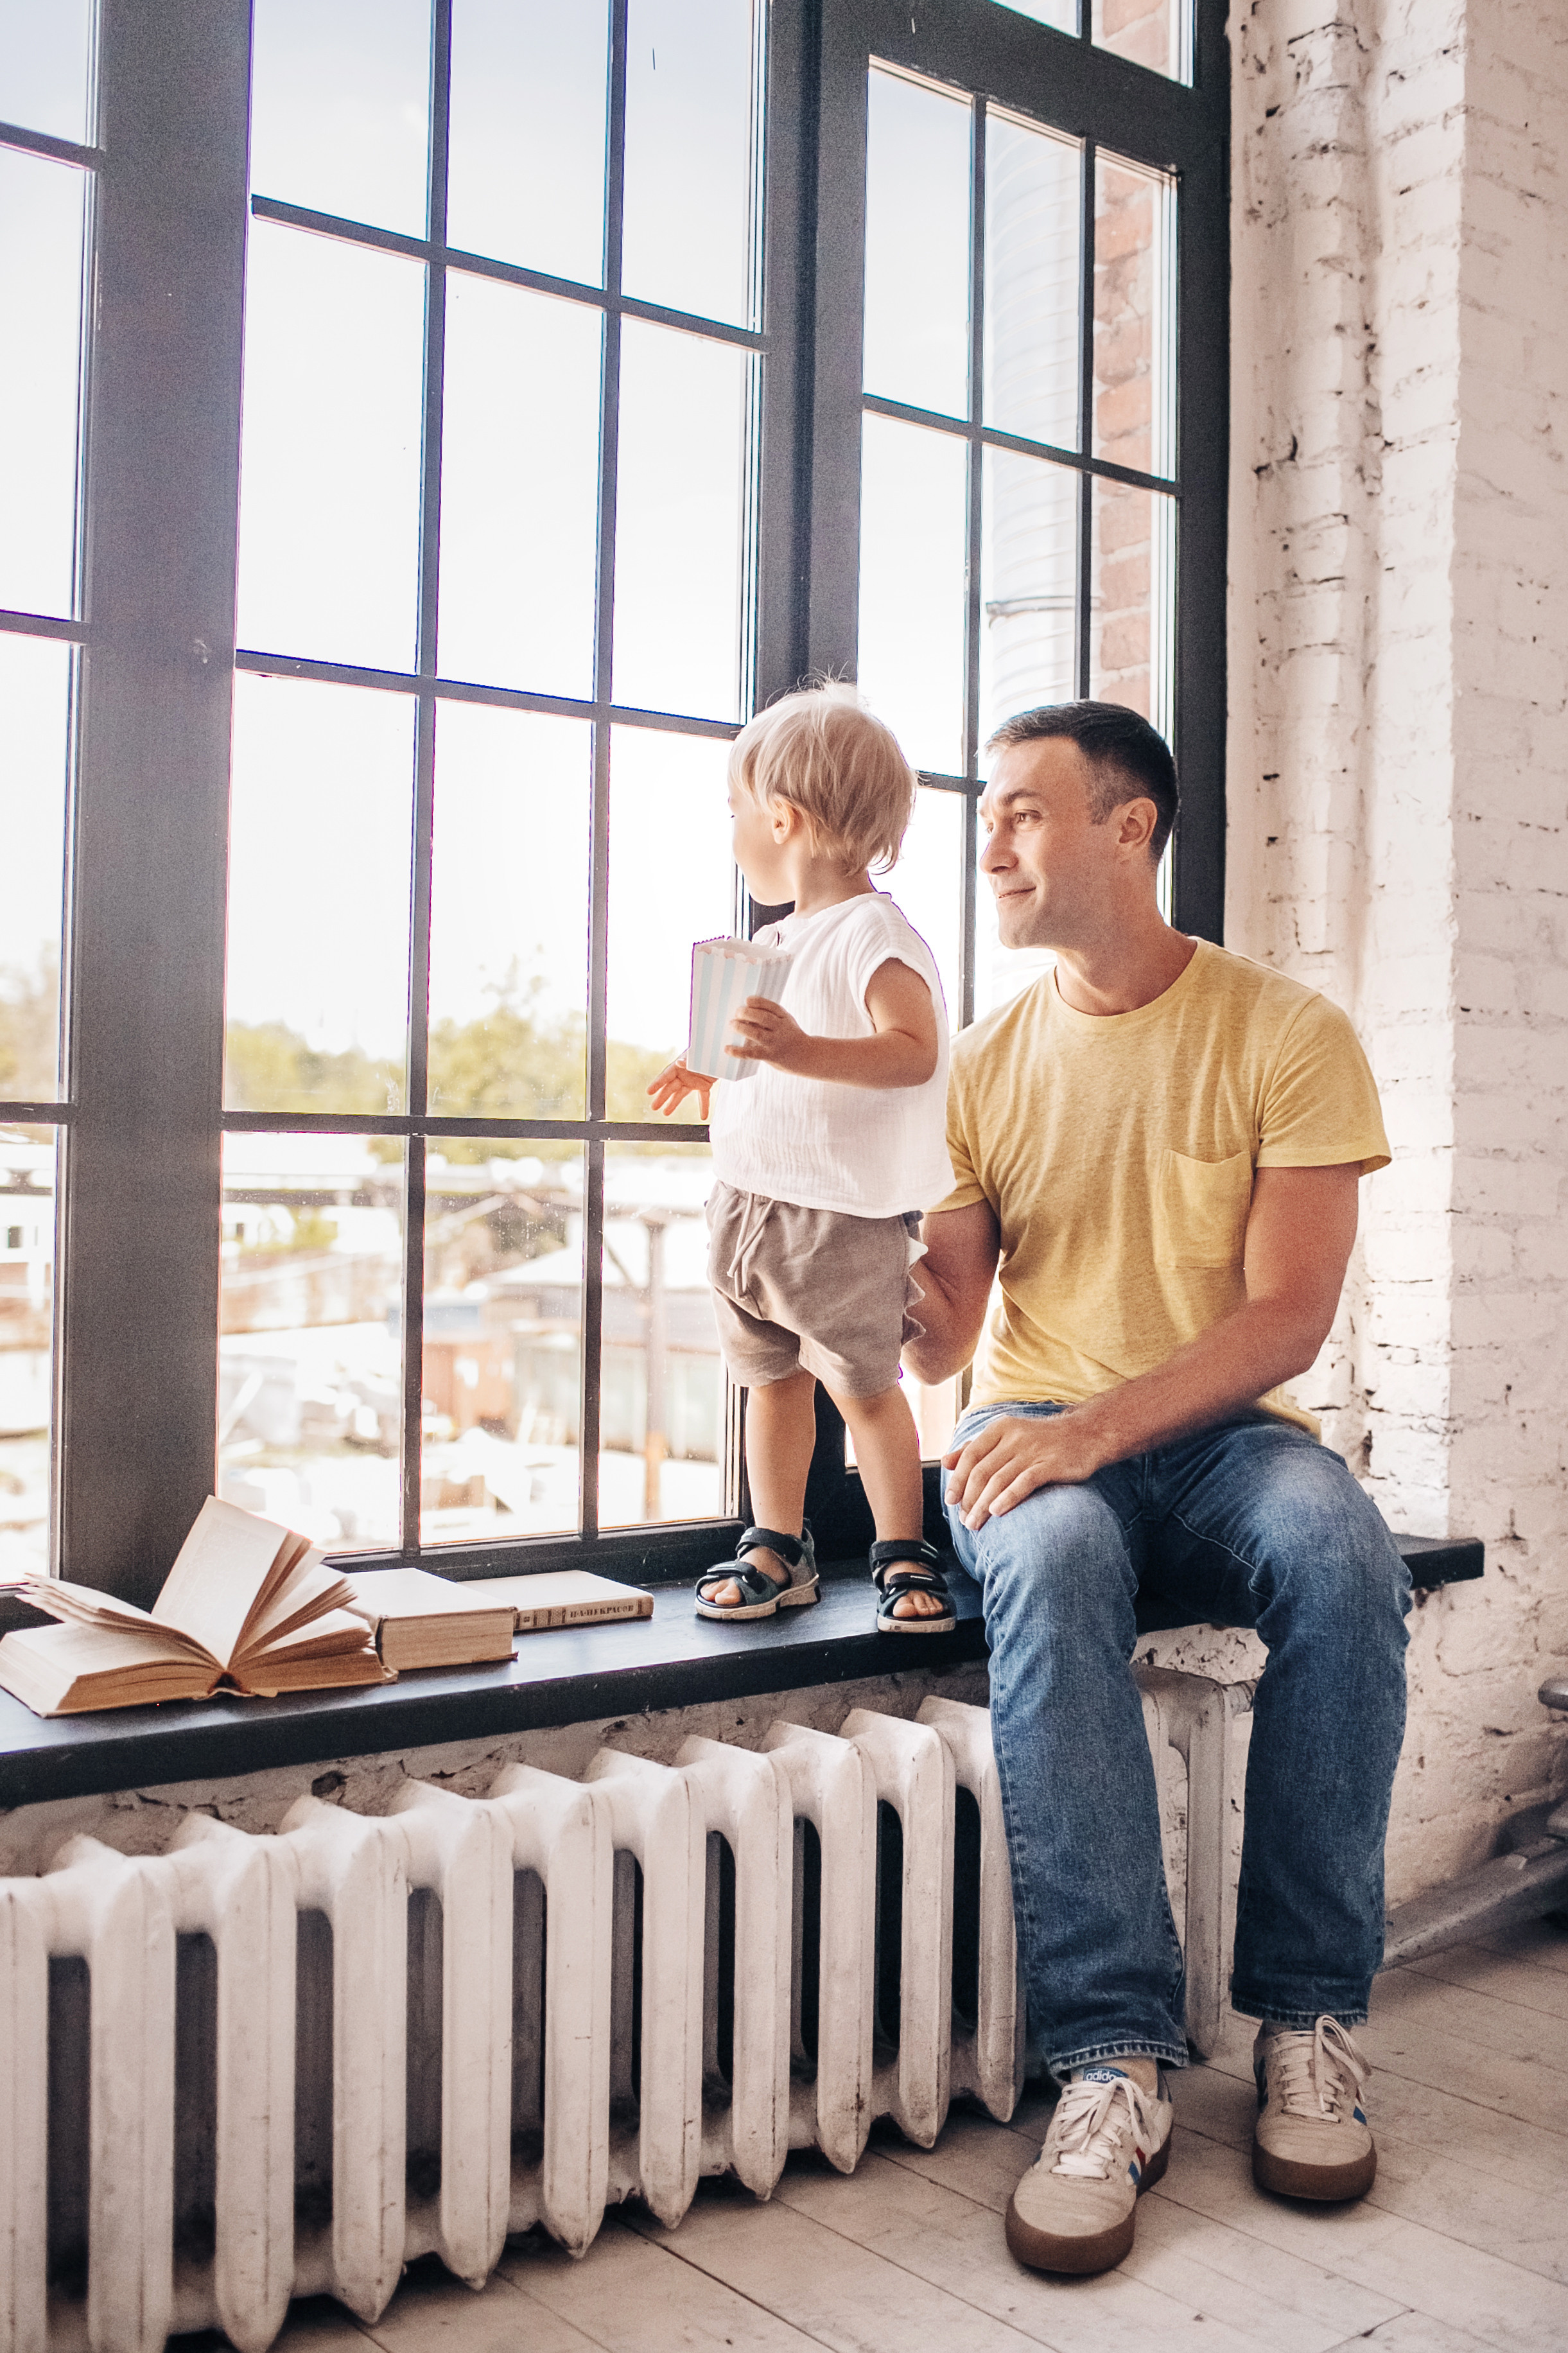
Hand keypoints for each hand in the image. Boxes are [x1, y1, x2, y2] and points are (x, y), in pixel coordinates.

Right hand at [646, 1057, 711, 1118]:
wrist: (720, 1053)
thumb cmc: (708, 1051)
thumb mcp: (697, 1056)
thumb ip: (688, 1060)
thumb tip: (679, 1062)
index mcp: (680, 1065)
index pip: (666, 1075)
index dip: (657, 1084)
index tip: (649, 1092)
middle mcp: (684, 1074)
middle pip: (671, 1087)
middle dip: (662, 1097)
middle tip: (654, 1107)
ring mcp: (694, 1080)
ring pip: (681, 1094)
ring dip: (674, 1103)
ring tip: (666, 1113)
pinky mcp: (704, 1085)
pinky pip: (702, 1097)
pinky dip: (703, 1107)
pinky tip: (703, 1117)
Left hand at [726, 994, 812, 1071]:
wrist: (805, 1056)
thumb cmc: (789, 1035)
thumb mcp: (786, 1021)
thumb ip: (771, 1015)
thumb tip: (746, 1009)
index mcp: (785, 1018)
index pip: (772, 1007)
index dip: (759, 1002)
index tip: (747, 1000)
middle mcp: (781, 1029)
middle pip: (763, 1018)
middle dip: (747, 1013)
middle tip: (737, 1012)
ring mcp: (775, 1043)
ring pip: (756, 1034)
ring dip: (741, 1028)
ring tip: (732, 1024)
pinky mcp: (770, 1056)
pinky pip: (752, 1053)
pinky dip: (738, 1051)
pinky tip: (727, 1048)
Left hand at [942, 1413, 1099, 1529]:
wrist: (1086, 1434)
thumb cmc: (1041, 1440)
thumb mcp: (1007, 1436)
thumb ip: (976, 1448)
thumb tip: (946, 1462)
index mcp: (1000, 1428)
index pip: (971, 1455)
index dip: (958, 1479)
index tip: (950, 1501)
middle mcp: (1014, 1437)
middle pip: (983, 1471)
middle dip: (969, 1498)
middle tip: (964, 1519)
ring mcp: (1034, 1450)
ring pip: (999, 1479)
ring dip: (983, 1505)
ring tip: (974, 1523)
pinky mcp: (1051, 1464)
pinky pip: (1024, 1482)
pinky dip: (1008, 1497)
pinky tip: (996, 1511)